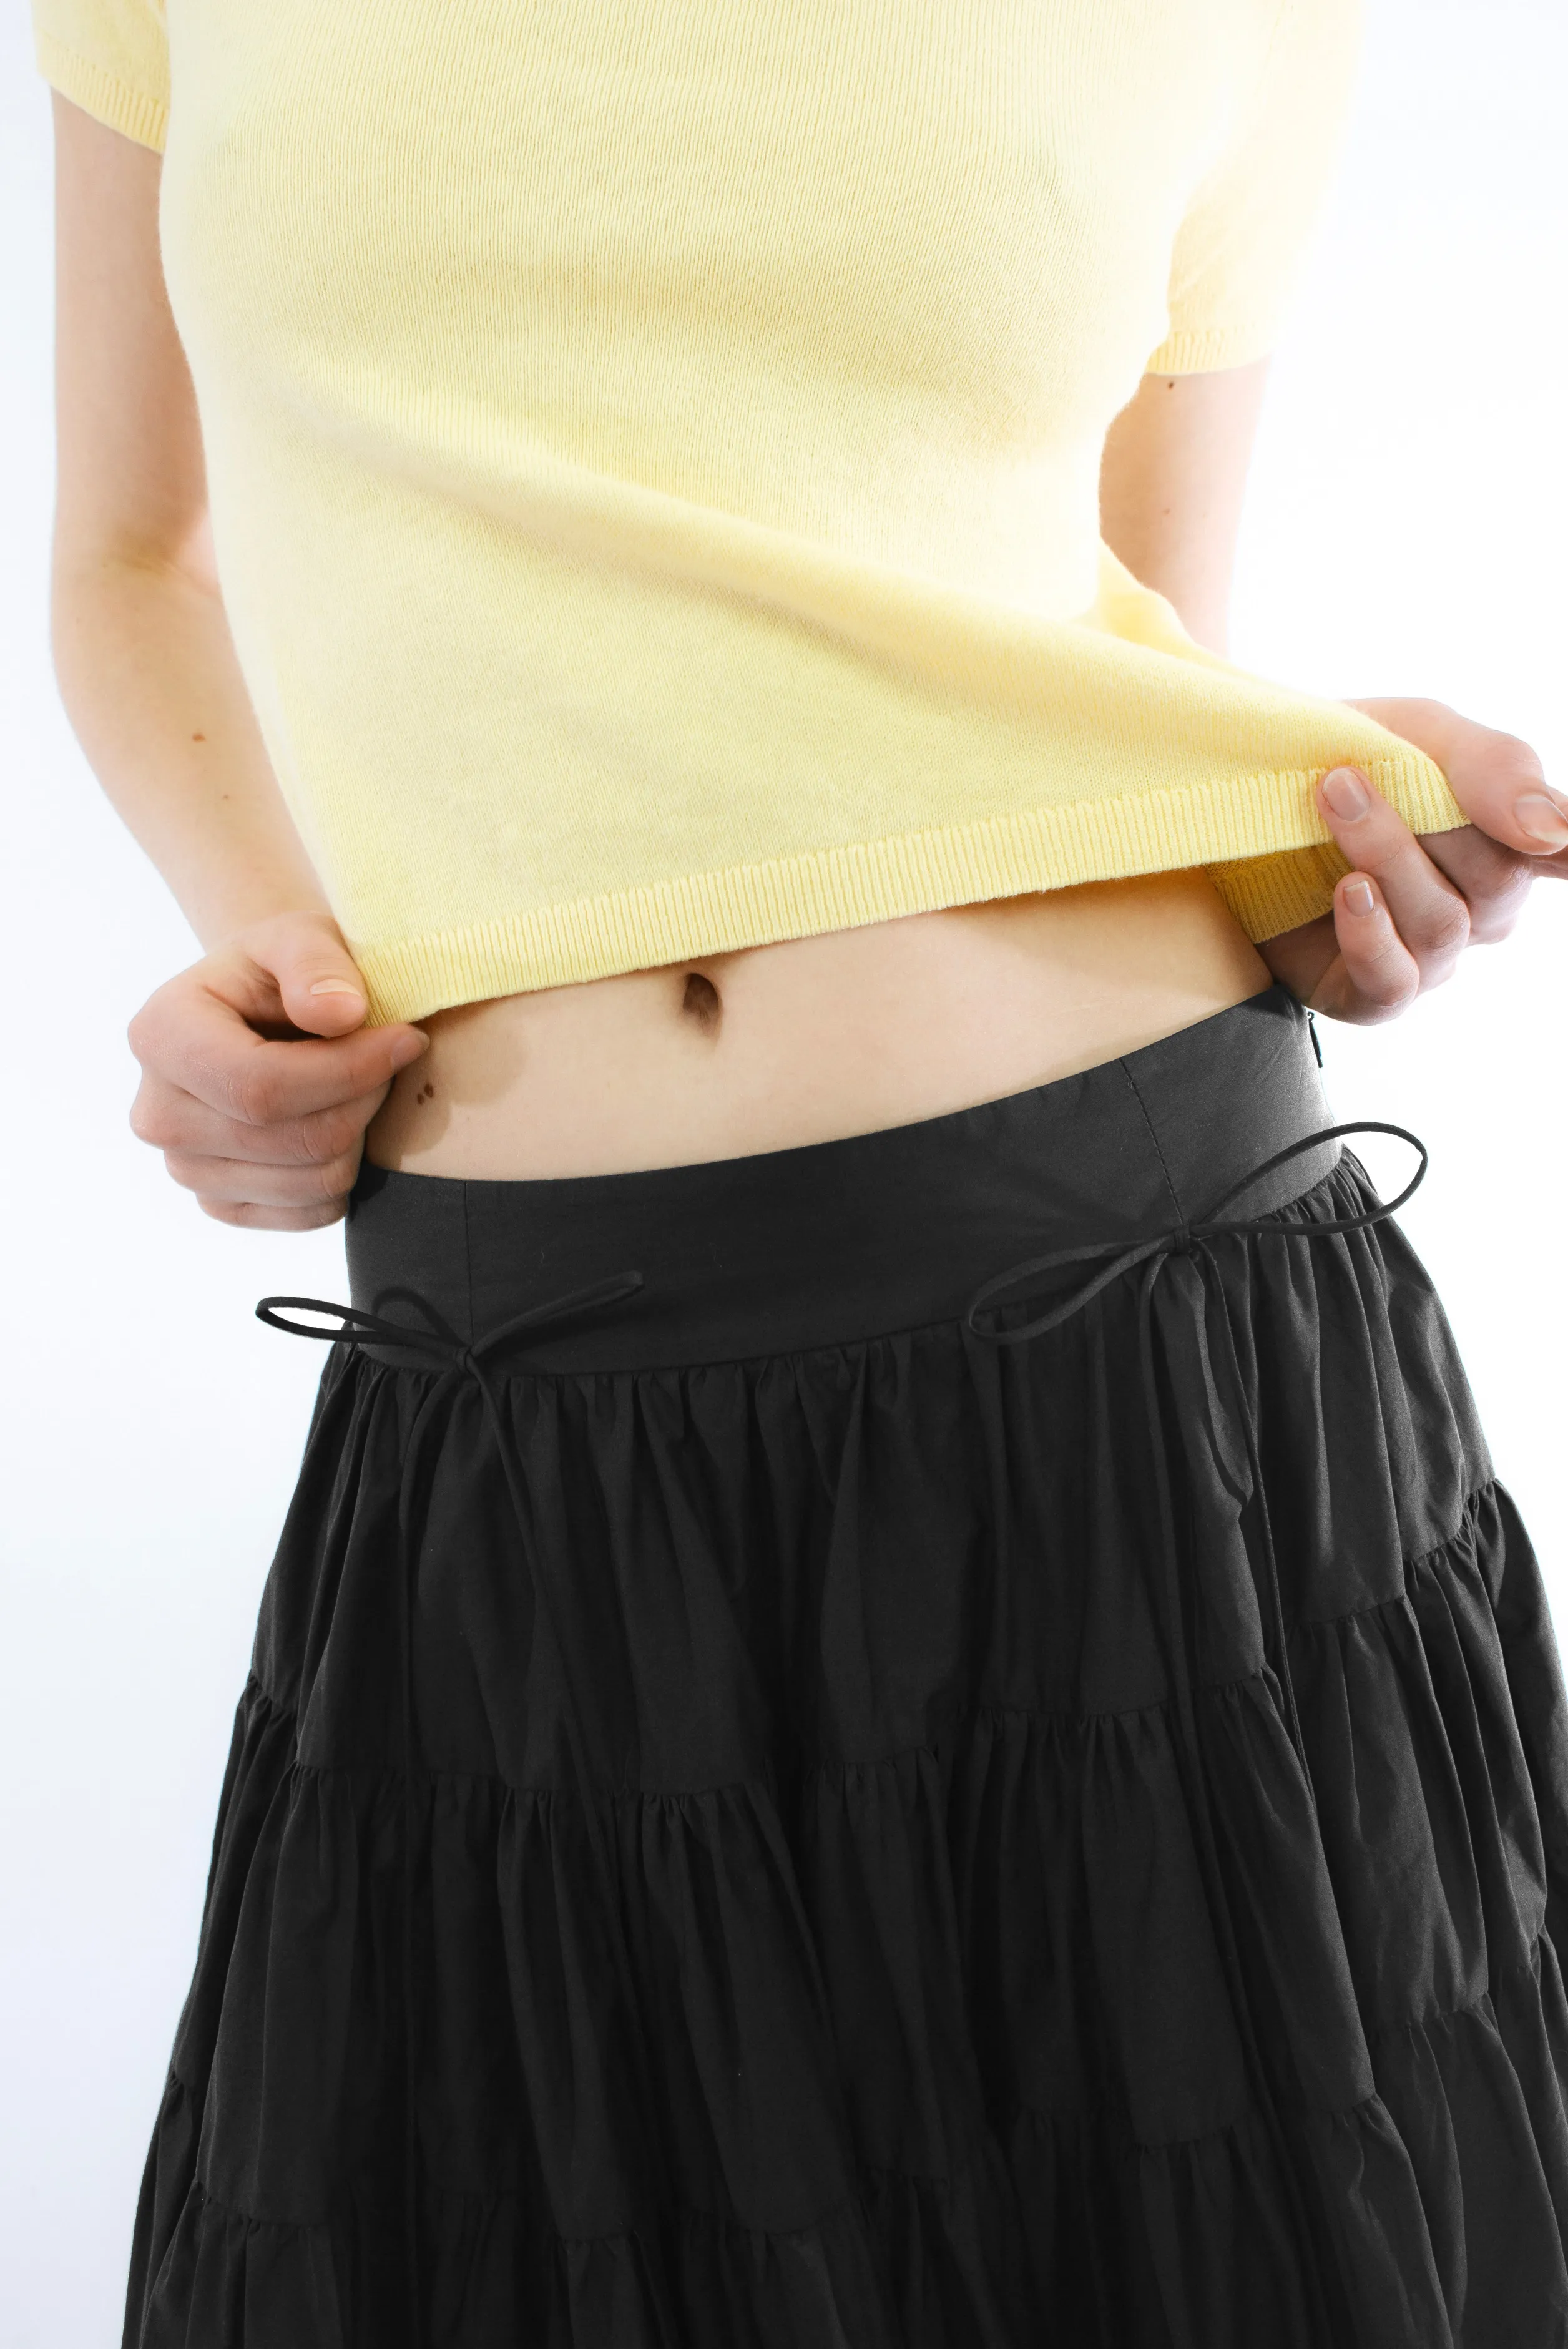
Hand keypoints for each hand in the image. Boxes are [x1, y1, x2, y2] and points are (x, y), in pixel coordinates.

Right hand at [127, 910, 428, 1228]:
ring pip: (310, 1181)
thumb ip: (317, 963)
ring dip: (360, 1134)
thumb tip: (341, 1015)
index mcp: (161, 1035)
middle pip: (292, 1140)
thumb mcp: (301, 936)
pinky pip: (310, 1213)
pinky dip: (345, 1174)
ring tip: (361, 1085)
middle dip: (362, 1099)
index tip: (406, 1039)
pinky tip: (340, 1123)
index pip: (261, 1086)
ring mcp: (184, 1168)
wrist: (265, 1009)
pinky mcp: (220, 1204)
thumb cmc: (286, 970)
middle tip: (389, 1057)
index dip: (350, 1071)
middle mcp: (157, 1113)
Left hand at [1258, 698, 1566, 1021]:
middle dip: (1430, 824)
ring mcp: (1427, 958)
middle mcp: (1479, 911)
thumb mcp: (1420, 733)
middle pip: (1499, 882)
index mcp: (1508, 846)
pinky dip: (1370, 934)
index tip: (1557, 840)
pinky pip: (1392, 980)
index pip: (1561, 853)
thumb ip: (1495, 768)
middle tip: (1348, 777)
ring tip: (1331, 804)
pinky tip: (1347, 891)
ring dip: (1385, 857)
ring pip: (1441, 924)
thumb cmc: (1340, 757)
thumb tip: (1552, 830)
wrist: (1235, 789)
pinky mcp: (1365, 993)